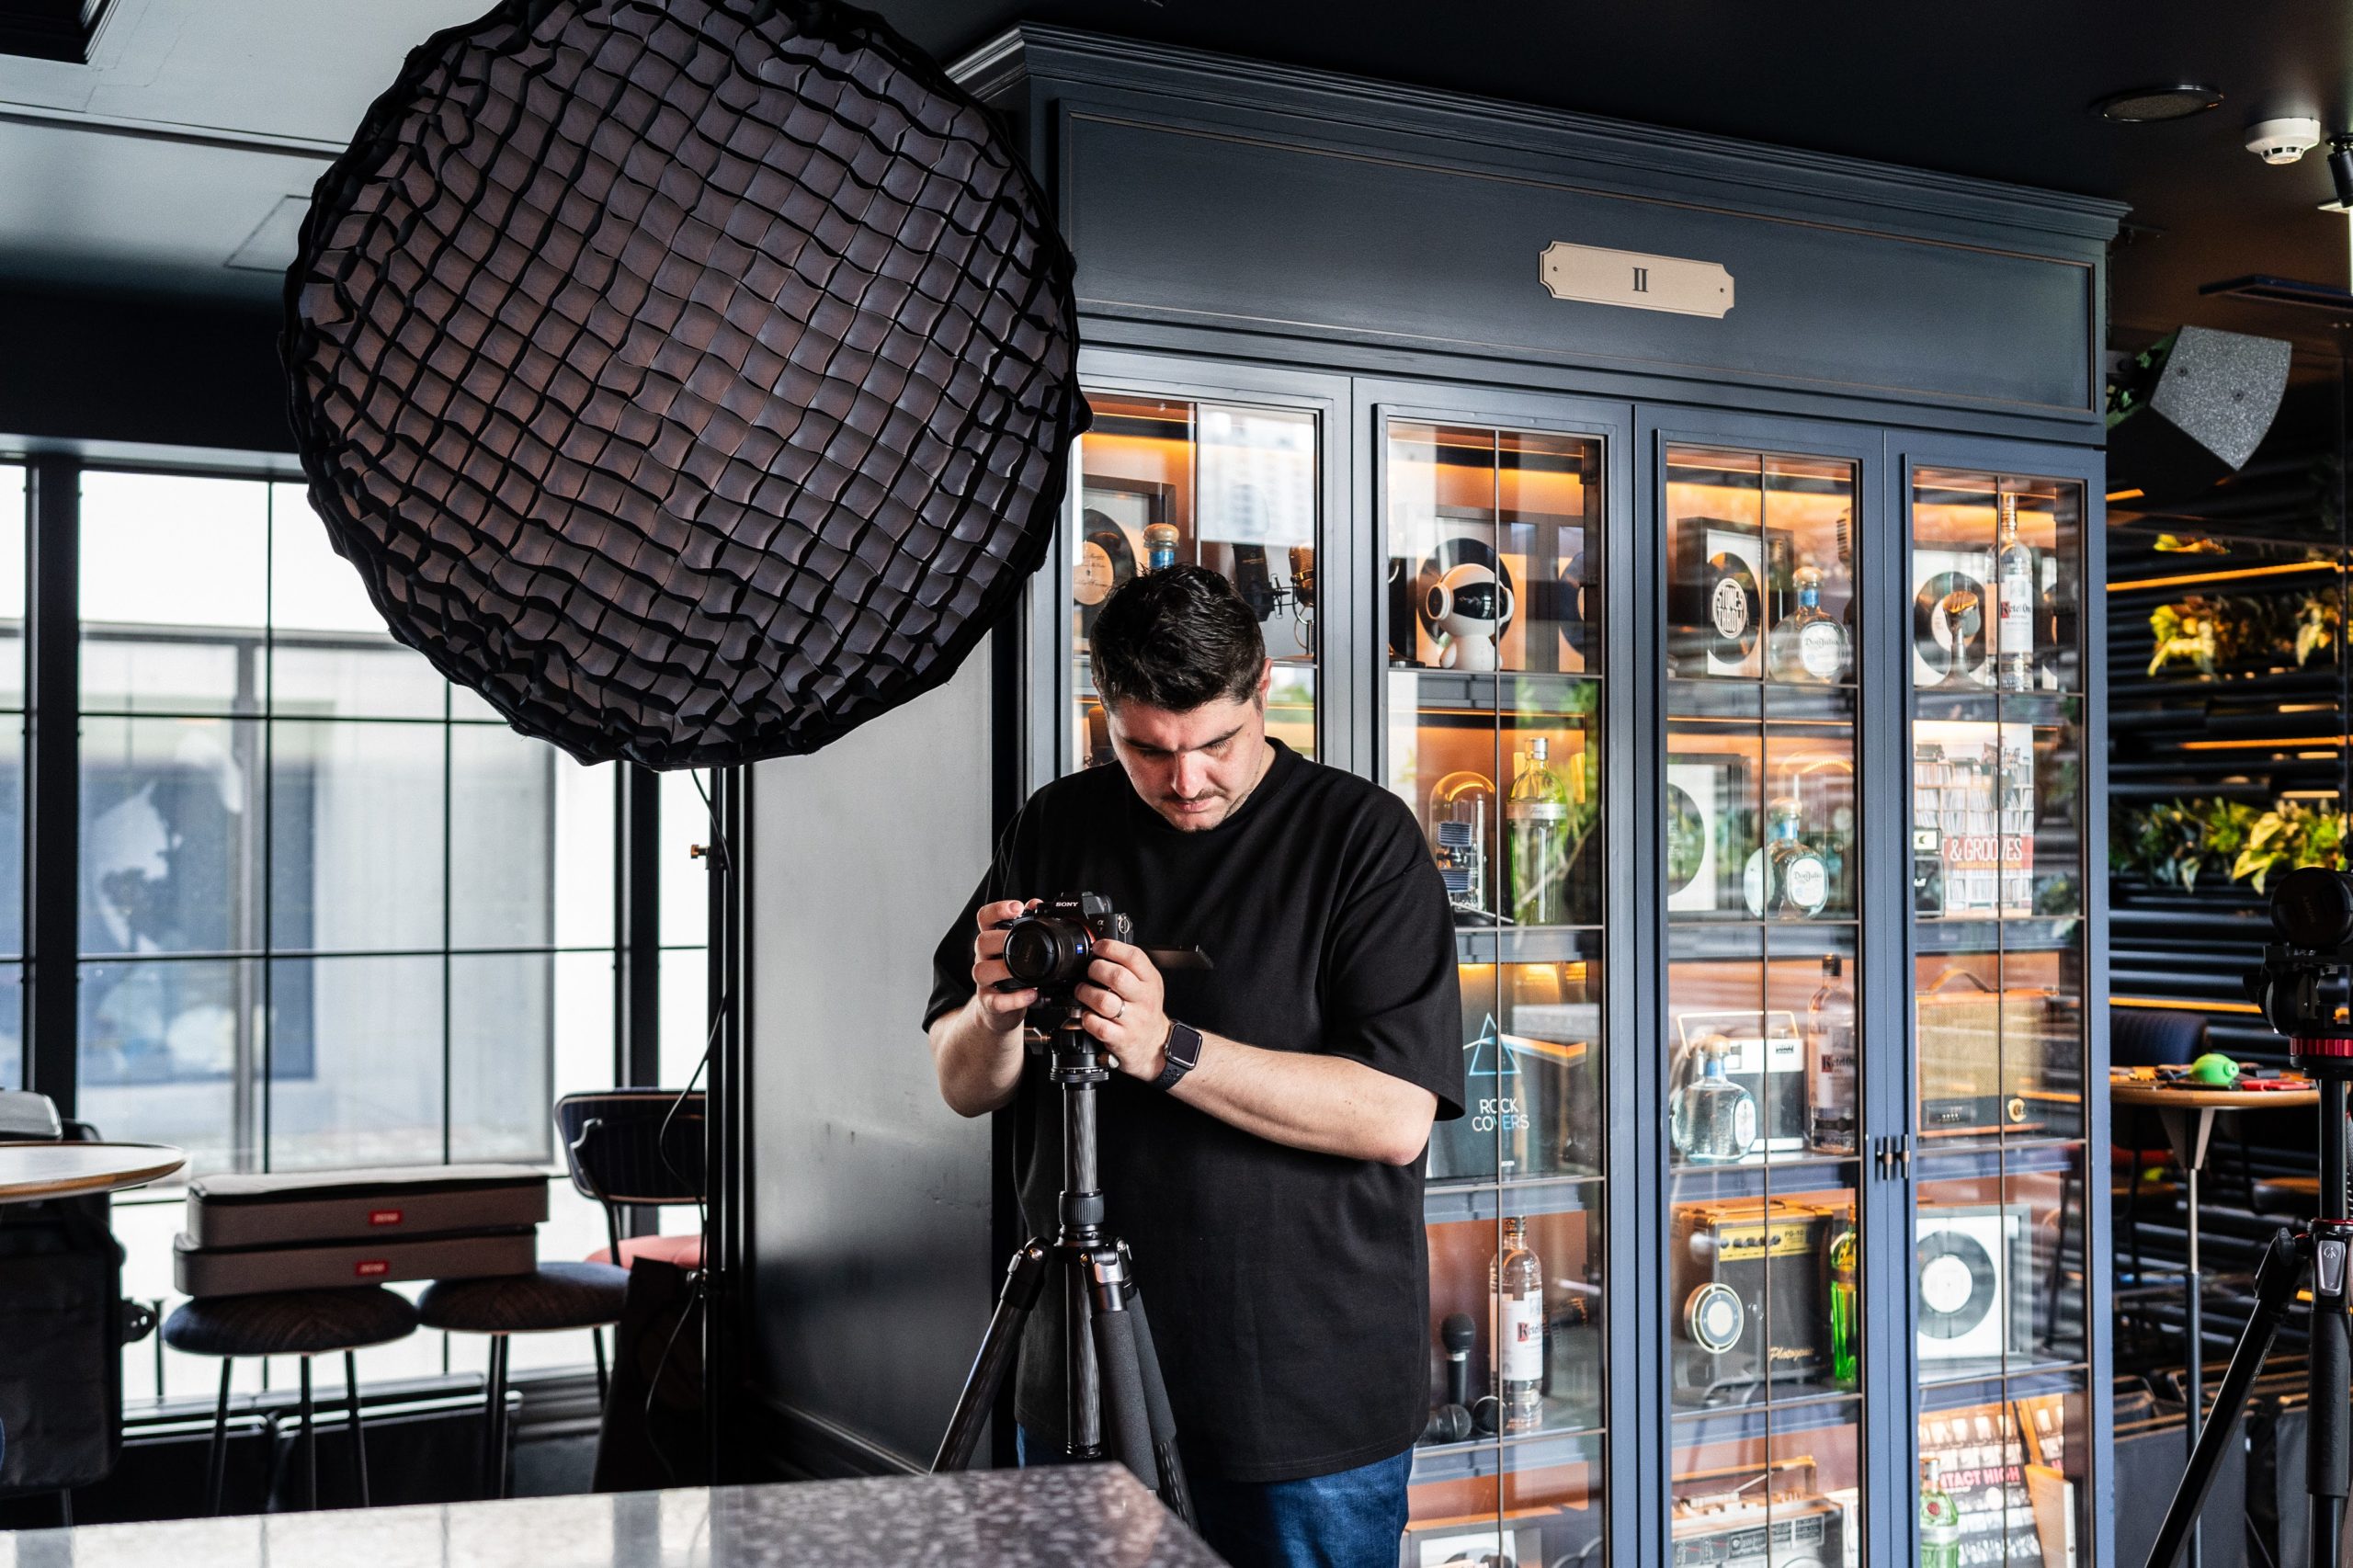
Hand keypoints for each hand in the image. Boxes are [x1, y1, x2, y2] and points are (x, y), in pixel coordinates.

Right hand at [968, 898, 1039, 1036]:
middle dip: (1000, 938)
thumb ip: (1026, 924)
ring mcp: (984, 981)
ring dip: (1004, 969)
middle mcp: (983, 958)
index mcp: (991, 940)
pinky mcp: (989, 1003)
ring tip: (1026, 970)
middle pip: (981, 941)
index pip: (984, 918)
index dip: (997, 909)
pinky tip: (1031, 994)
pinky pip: (997, 1001)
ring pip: (981, 971)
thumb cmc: (1010, 974)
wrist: (998, 1010)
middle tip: (1021, 938)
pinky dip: (1014, 999)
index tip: (1017, 907)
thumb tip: (1035, 903)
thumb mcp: (1017, 947)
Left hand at [1075, 939, 1170, 1081]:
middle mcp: (1144, 999)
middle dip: (1096, 969)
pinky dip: (1087, 1018)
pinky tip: (1088, 1015)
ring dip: (1086, 993)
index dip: (1111, 948)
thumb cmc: (1144, 1010)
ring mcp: (1133, 1020)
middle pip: (1116, 976)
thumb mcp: (1146, 984)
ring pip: (1104, 1001)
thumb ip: (1129, 967)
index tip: (1097, 948)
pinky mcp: (1122, 1039)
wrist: (1155, 1044)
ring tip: (1083, 992)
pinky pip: (1098, 1026)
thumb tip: (1100, 950)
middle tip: (1090, 972)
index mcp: (1150, 981)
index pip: (1133, 957)